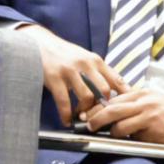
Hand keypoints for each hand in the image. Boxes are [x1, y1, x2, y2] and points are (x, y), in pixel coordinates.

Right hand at [15, 24, 130, 126]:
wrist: (39, 43)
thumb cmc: (64, 54)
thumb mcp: (85, 59)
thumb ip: (99, 72)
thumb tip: (117, 90)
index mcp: (95, 60)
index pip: (116, 80)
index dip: (122, 97)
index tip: (123, 109)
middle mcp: (85, 64)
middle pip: (104, 90)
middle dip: (102, 106)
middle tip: (97, 115)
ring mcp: (69, 70)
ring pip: (87, 96)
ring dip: (85, 111)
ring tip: (81, 117)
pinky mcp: (54, 77)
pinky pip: (64, 101)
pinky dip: (66, 115)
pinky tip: (67, 121)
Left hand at [85, 88, 163, 145]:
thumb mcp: (152, 101)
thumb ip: (132, 105)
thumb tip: (108, 113)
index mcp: (140, 93)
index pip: (111, 98)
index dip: (95, 107)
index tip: (84, 114)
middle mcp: (143, 100)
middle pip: (110, 108)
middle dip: (94, 119)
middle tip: (88, 126)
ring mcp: (148, 113)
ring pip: (118, 123)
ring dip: (111, 132)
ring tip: (111, 136)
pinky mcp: (154, 128)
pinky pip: (131, 134)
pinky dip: (126, 138)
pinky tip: (129, 140)